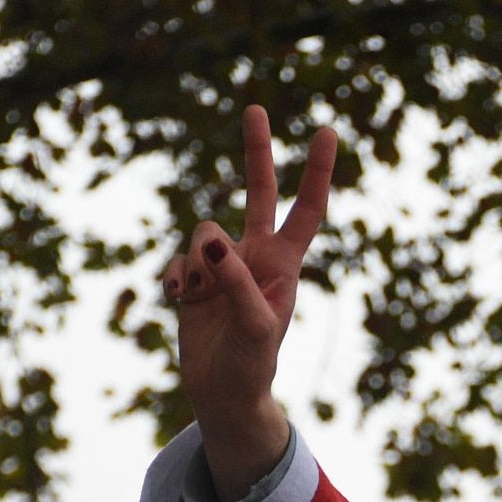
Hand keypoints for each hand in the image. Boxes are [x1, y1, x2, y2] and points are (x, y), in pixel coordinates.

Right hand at [162, 106, 337, 500]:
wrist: (223, 395)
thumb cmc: (251, 366)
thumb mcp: (253, 328)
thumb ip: (237, 283)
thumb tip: (214, 240)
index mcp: (284, 265)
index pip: (306, 210)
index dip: (316, 172)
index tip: (326, 130)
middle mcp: (256, 256)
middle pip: (258, 192)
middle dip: (257, 152)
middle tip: (256, 107)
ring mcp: (224, 266)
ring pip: (202, 232)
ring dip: (195, 260)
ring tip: (197, 298)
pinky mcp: (195, 280)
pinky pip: (178, 260)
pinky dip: (175, 277)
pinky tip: (178, 300)